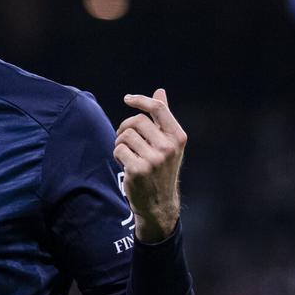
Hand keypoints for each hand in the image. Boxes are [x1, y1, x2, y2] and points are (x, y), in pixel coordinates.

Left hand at [114, 89, 187, 242]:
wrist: (159, 203)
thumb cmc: (162, 169)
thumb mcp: (168, 143)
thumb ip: (163, 118)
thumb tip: (160, 91)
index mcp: (178, 137)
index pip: (158, 108)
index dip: (140, 100)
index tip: (127, 98)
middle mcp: (168, 147)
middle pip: (136, 121)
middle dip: (125, 128)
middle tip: (124, 139)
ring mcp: (154, 159)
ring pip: (125, 136)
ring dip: (120, 144)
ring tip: (127, 154)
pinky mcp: (138, 170)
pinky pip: (118, 150)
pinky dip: (117, 156)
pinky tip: (126, 165)